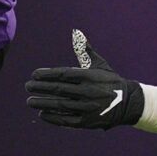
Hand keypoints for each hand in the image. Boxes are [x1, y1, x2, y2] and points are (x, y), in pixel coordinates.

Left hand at [25, 29, 144, 130]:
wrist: (129, 102)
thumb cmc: (110, 81)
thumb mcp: (100, 64)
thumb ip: (85, 51)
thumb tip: (76, 33)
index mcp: (90, 76)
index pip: (63, 74)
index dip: (47, 74)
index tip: (34, 74)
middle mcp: (88, 92)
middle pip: (59, 89)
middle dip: (41, 88)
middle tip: (27, 86)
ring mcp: (88, 108)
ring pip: (61, 105)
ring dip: (43, 103)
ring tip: (30, 101)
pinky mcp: (88, 122)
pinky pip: (67, 120)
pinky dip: (53, 117)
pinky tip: (42, 114)